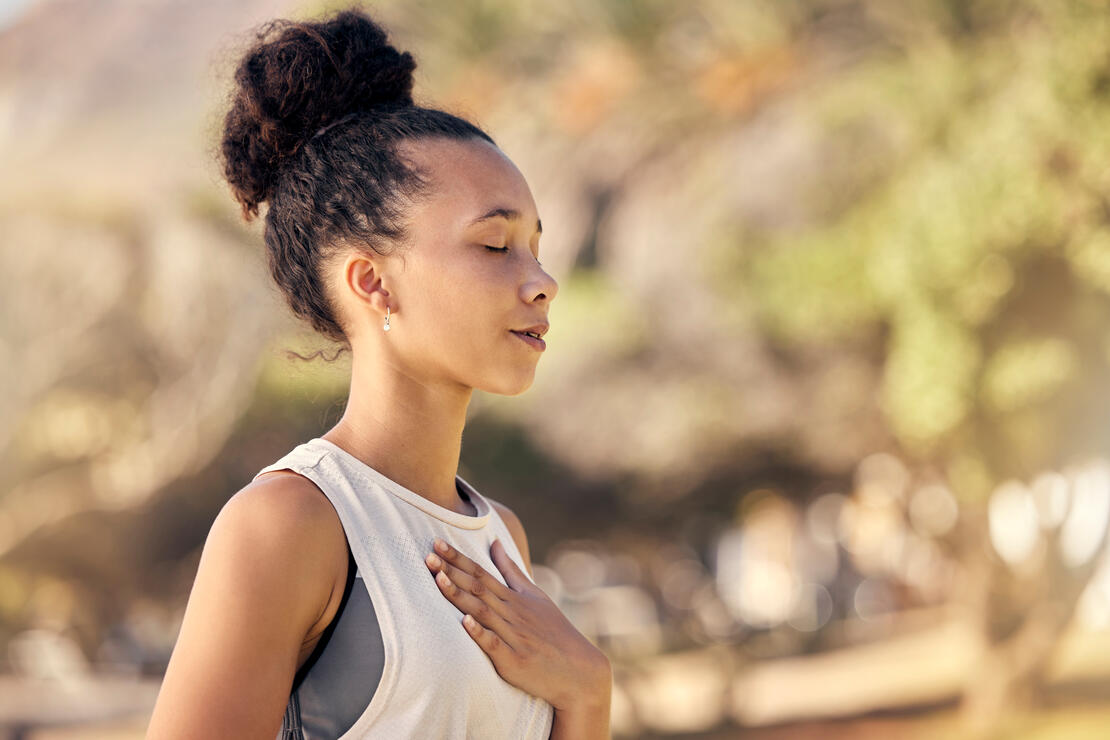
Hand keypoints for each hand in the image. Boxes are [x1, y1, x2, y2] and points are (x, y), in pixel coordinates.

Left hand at [424, 537, 610, 710]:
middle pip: (477, 587)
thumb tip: (495, 542)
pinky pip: (495, 644)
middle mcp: (511, 613)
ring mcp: (513, 636)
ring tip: (438, 579)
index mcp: (514, 598)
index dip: (458, 558)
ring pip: (481, 611)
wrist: (577, 669)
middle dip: (452, 570)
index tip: (437, 543)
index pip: (481, 573)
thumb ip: (511, 570)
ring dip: (459, 595)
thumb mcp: (535, 595)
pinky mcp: (514, 660)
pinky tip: (464, 622)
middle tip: (428, 554)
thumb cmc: (553, 630)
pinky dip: (480, 633)